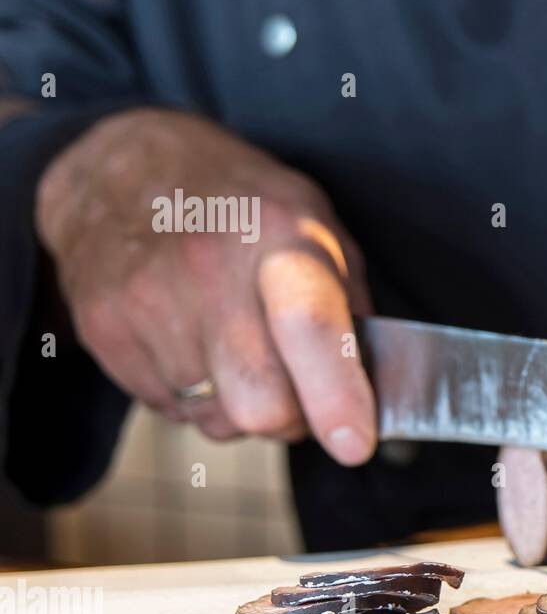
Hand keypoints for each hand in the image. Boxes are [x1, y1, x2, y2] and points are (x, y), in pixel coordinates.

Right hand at [36, 107, 376, 464]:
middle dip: (292, 419)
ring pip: (217, 422)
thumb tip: (374, 394)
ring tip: (235, 344)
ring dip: (241, 407)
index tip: (354, 444)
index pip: (308, 327)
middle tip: (300, 389)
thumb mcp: (320, 227)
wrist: (123, 169)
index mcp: (281, 235)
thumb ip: (355, 310)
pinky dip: (195, 396)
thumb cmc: (244, 207)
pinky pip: (171, 412)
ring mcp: (147, 302)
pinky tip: (193, 342)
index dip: (335, 396)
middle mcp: (210, 269)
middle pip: (259, 406)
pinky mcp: (105, 332)